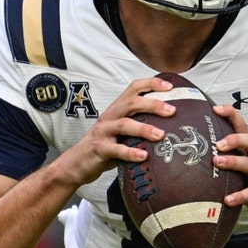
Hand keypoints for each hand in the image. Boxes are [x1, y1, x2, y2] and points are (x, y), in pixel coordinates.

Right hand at [53, 77, 177, 186]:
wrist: (75, 163)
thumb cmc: (103, 147)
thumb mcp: (120, 133)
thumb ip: (138, 127)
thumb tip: (170, 127)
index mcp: (116, 110)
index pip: (133, 88)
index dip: (151, 84)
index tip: (170, 87)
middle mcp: (109, 117)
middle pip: (131, 103)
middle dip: (153, 104)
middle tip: (172, 111)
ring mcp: (103, 132)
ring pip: (124, 125)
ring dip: (144, 129)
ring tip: (160, 135)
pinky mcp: (99, 149)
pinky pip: (115, 149)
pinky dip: (130, 153)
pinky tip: (143, 156)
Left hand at [212, 104, 247, 229]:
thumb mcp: (244, 169)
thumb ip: (227, 159)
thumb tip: (196, 151)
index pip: (243, 128)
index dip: (232, 116)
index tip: (216, 108)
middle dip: (235, 138)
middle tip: (217, 143)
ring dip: (232, 162)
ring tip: (216, 162)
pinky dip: (239, 196)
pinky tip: (227, 199)